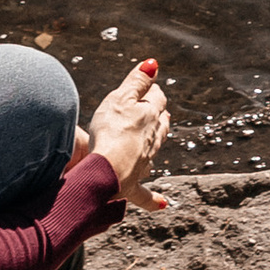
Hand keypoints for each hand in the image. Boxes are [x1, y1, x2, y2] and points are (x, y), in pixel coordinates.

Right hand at [85, 57, 169, 206]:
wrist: (106, 170)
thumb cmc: (109, 132)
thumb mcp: (120, 99)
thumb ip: (137, 81)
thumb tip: (154, 64)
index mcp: (149, 116)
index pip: (156, 98)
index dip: (151, 90)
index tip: (147, 86)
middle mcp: (152, 139)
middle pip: (161, 123)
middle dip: (159, 115)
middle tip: (159, 109)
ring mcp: (145, 162)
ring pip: (156, 149)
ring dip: (159, 141)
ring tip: (160, 134)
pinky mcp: (134, 184)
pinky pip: (146, 194)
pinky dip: (154, 199)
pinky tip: (164, 205)